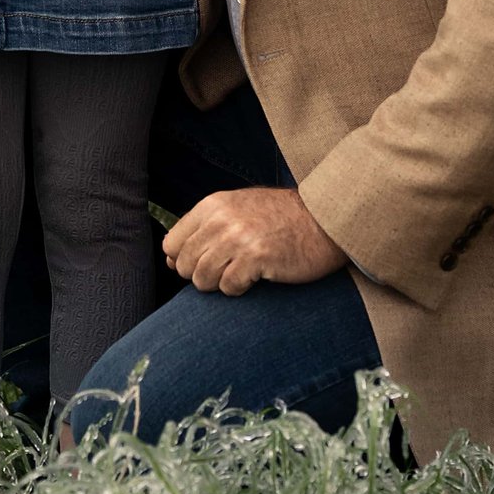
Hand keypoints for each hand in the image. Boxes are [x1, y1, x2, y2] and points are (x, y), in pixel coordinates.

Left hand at [162, 187, 345, 295]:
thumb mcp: (237, 210)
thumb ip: (203, 230)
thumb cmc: (280, 219)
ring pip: (202, 279)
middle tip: (226, 271)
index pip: (171, 244)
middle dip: (201, 276)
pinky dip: (239, 288)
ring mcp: (238, 238)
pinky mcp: (256, 258)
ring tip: (240, 274)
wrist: (324, 220)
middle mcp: (221, 219)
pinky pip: (228, 287)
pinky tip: (255, 277)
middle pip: (184, 265)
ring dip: (219, 284)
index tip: (204, 264)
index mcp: (212, 205)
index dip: (183, 261)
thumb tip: (169, 261)